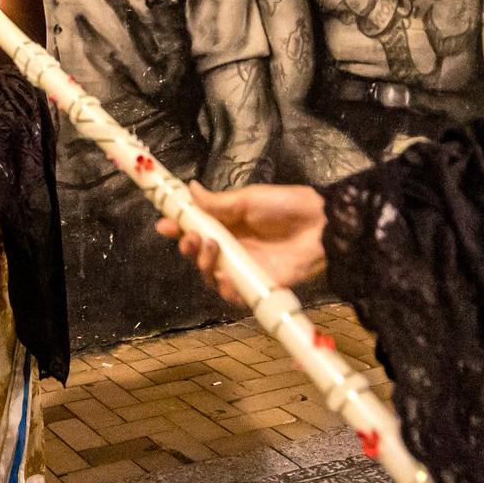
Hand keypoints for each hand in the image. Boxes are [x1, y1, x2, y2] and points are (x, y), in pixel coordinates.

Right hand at [156, 182, 327, 304]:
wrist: (319, 225)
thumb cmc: (284, 206)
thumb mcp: (248, 199)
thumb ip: (217, 202)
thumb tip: (189, 188)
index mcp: (228, 225)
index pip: (196, 229)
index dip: (178, 228)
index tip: (164, 225)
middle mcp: (233, 247)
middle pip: (199, 255)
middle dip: (188, 247)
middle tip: (190, 239)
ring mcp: (244, 267)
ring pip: (212, 275)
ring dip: (204, 264)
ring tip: (212, 247)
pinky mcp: (257, 285)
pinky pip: (233, 294)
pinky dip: (225, 288)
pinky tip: (225, 274)